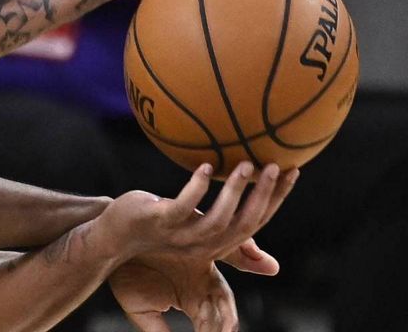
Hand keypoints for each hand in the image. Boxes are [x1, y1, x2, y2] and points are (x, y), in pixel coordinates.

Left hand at [100, 163, 297, 331]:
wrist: (114, 236)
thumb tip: (246, 207)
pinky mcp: (157, 222)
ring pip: (216, 220)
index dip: (276, 198)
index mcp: (216, 242)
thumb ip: (225, 221)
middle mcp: (203, 243)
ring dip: (233, 192)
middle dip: (265, 195)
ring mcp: (180, 235)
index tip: (293, 169)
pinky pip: (180, 208)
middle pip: (244, 225)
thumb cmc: (157, 228)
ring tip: (245, 164)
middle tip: (279, 165)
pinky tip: (205, 167)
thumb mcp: (195, 226)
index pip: (255, 222)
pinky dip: (195, 189)